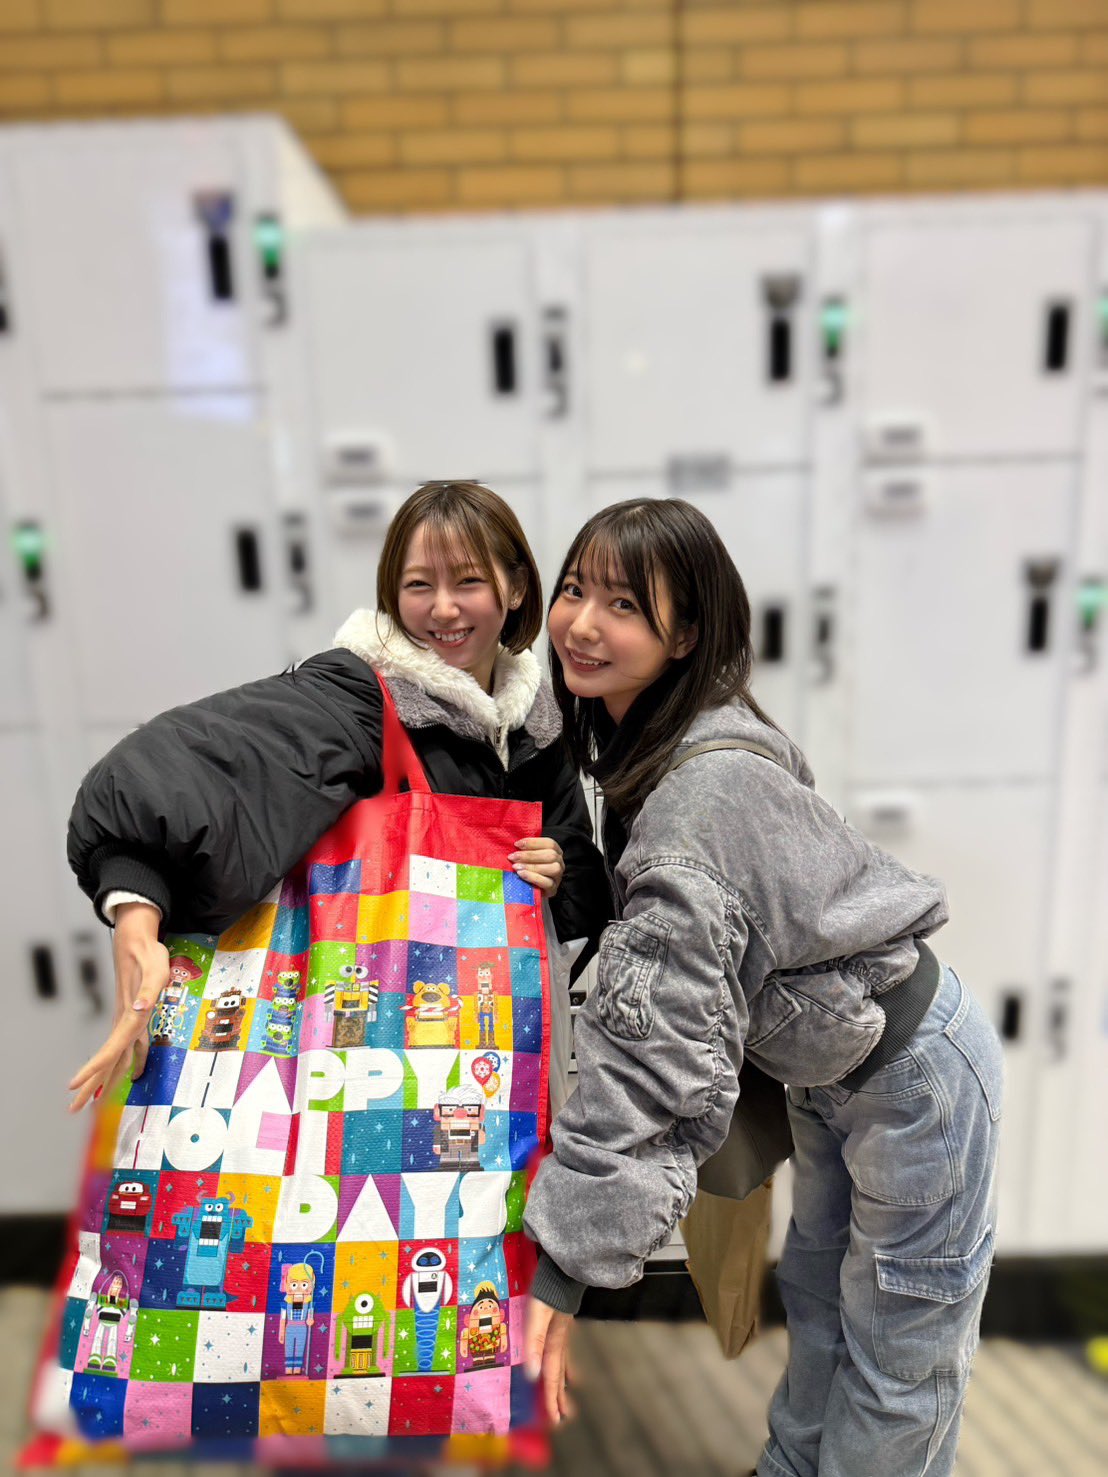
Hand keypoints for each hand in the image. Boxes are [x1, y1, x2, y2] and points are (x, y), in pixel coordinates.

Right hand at [67, 903, 168, 1113]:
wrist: (137, 940)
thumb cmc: (149, 955)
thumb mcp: (156, 970)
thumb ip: (149, 991)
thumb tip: (139, 1009)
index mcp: (130, 1016)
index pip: (109, 1049)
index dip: (94, 1069)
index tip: (75, 1085)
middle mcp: (126, 1022)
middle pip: (106, 1060)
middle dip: (90, 1086)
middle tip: (73, 1109)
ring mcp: (128, 1020)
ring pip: (115, 1056)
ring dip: (105, 1079)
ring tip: (93, 1101)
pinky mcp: (133, 1016)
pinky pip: (128, 1046)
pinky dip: (128, 1063)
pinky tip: (133, 1072)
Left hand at [510, 836, 564, 896]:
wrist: (531, 891)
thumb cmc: (529, 870)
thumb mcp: (529, 858)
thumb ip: (526, 850)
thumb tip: (515, 843)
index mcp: (556, 851)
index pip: (549, 843)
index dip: (533, 842)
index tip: (517, 844)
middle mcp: (559, 863)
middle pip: (551, 855)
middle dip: (529, 855)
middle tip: (513, 857)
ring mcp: (558, 877)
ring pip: (552, 868)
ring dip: (531, 866)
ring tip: (516, 867)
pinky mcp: (553, 889)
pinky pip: (547, 882)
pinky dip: (533, 877)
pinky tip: (521, 874)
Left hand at [524, 1296, 575, 1426]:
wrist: (564, 1267)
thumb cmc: (548, 1288)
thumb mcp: (537, 1315)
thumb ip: (534, 1343)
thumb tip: (531, 1376)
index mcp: (554, 1341)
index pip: (552, 1375)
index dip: (551, 1398)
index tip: (555, 1420)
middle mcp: (560, 1338)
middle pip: (559, 1372)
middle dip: (558, 1395)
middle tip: (561, 1417)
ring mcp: (562, 1329)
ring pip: (562, 1361)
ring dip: (562, 1381)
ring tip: (567, 1396)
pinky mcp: (560, 1320)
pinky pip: (562, 1348)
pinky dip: (564, 1361)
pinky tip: (566, 1363)